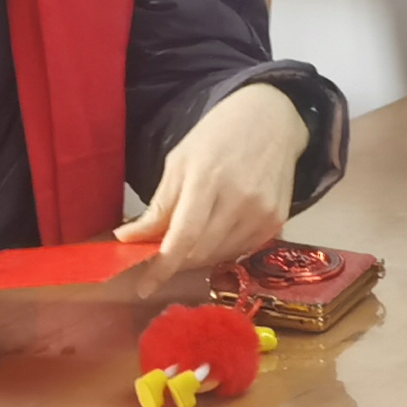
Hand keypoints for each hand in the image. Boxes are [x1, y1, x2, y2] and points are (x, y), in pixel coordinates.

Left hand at [118, 82, 310, 271]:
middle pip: (200, 252)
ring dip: (198, 256)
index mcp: (208, 179)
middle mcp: (239, 201)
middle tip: (162, 254)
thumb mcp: (179, 161)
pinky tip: (216, 230)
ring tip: (191, 237)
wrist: (273, 119)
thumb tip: (129, 239)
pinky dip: (221, 249)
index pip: (183, 237)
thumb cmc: (218, 134)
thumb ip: (159, 206)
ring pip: (220, 256)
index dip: (162, 267)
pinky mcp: (276, 221)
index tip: (144, 287)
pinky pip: (241, 250)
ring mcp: (262, 213)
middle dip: (176, 260)